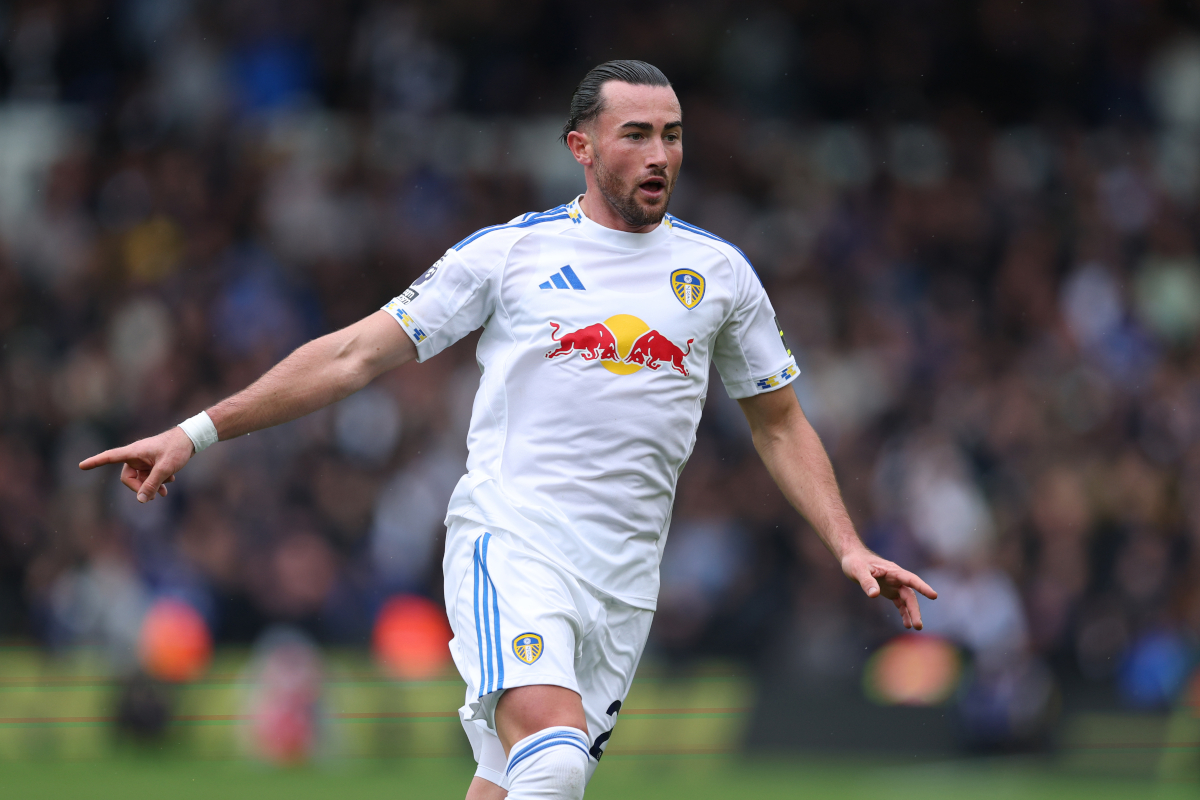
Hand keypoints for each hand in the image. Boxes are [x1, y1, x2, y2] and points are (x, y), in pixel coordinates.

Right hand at [79, 427, 194, 502]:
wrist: (192, 439)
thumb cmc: (177, 449)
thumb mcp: (165, 469)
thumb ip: (152, 484)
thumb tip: (140, 500)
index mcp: (134, 451)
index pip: (110, 457)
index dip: (95, 462)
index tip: (81, 466)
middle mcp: (136, 455)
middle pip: (128, 477)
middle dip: (140, 487)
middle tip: (155, 495)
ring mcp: (144, 460)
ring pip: (140, 479)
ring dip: (151, 486)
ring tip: (165, 490)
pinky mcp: (152, 462)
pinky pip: (149, 476)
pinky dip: (157, 481)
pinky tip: (169, 483)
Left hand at [841, 548, 936, 629]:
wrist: (852, 557)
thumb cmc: (855, 561)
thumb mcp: (858, 570)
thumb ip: (866, 581)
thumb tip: (874, 595)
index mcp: (893, 571)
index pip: (911, 579)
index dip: (922, 587)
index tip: (934, 595)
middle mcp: (896, 579)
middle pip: (910, 595)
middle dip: (915, 610)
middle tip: (918, 626)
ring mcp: (894, 585)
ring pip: (907, 600)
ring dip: (911, 613)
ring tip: (916, 627)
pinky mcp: (889, 591)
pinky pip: (899, 603)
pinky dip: (903, 612)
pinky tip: (906, 624)